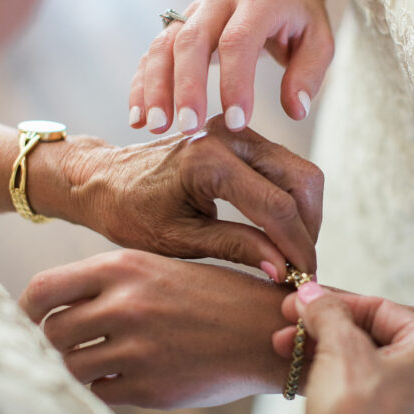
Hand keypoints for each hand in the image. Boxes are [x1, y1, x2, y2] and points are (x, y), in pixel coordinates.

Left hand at [19, 251, 290, 407]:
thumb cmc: (215, 296)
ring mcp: (135, 350)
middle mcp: (123, 305)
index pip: (41, 290)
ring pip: (71, 367)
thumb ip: (111, 283)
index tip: (32, 320)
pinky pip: (102, 392)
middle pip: (51, 333)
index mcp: (122, 267)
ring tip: (107, 360)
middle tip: (76, 344)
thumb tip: (57, 309)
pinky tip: (132, 375)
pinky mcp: (150, 388)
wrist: (269, 331)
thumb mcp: (162, 269)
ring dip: (81, 366)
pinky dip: (108, 387)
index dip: (28, 310)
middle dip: (57, 341)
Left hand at [63, 116, 321, 277]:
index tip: (305, 282)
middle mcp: (228, 135)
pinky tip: (282, 235)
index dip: (297, 248)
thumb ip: (235, 248)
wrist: (104, 180)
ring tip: (293, 256)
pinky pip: (285, 168)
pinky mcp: (241, 136)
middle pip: (302, 181)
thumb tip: (284, 269)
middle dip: (308, 230)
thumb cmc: (131, 214)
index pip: (276, 207)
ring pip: (300, 173)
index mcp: (208, 161)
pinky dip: (292, 202)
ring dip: (304, 217)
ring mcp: (237, 131)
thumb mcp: (179, 241)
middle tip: (303, 271)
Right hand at [128, 0, 333, 134]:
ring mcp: (193, 9)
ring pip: (164, 45)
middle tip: (187, 127)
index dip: (234, 82)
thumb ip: (309, 75)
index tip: (236, 123)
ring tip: (154, 126)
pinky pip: (152, 52)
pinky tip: (137, 117)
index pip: (238, 40)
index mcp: (257, 0)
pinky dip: (142, 84)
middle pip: (192, 40)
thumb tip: (296, 110)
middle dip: (186, 87)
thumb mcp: (319, 41)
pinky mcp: (176, 25)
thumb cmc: (298, 19)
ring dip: (155, 87)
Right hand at [285, 285, 413, 413]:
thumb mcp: (339, 351)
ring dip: (324, 354)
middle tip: (286, 330)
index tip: (298, 306)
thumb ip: (327, 313)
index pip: (381, 309)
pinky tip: (303, 379)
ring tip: (286, 352)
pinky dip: (336, 381)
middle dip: (325, 330)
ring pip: (367, 365)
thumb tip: (311, 293)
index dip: (334, 304)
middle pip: (373, 337)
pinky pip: (367, 393)